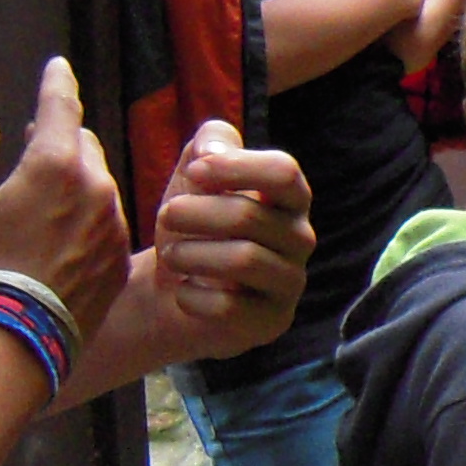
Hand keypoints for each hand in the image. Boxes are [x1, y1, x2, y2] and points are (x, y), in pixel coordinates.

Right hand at [0, 57, 129, 345]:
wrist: (11, 339)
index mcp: (56, 164)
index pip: (61, 106)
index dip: (56, 82)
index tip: (58, 66)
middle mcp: (97, 189)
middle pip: (83, 145)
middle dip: (60, 136)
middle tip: (34, 142)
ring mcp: (114, 229)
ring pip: (98, 185)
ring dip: (75, 179)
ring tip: (46, 193)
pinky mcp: (118, 263)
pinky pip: (105, 224)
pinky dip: (86, 217)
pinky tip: (61, 235)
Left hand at [148, 122, 315, 341]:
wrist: (172, 292)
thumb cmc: (192, 227)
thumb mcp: (196, 175)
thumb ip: (210, 144)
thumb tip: (214, 152)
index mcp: (289, 198)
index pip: (284, 172)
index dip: (236, 167)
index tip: (194, 172)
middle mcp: (300, 239)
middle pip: (249, 215)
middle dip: (193, 213)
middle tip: (165, 216)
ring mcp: (290, 283)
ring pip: (243, 260)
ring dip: (190, 253)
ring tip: (169, 254)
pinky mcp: (272, 322)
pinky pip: (230, 307)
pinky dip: (192, 296)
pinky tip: (182, 292)